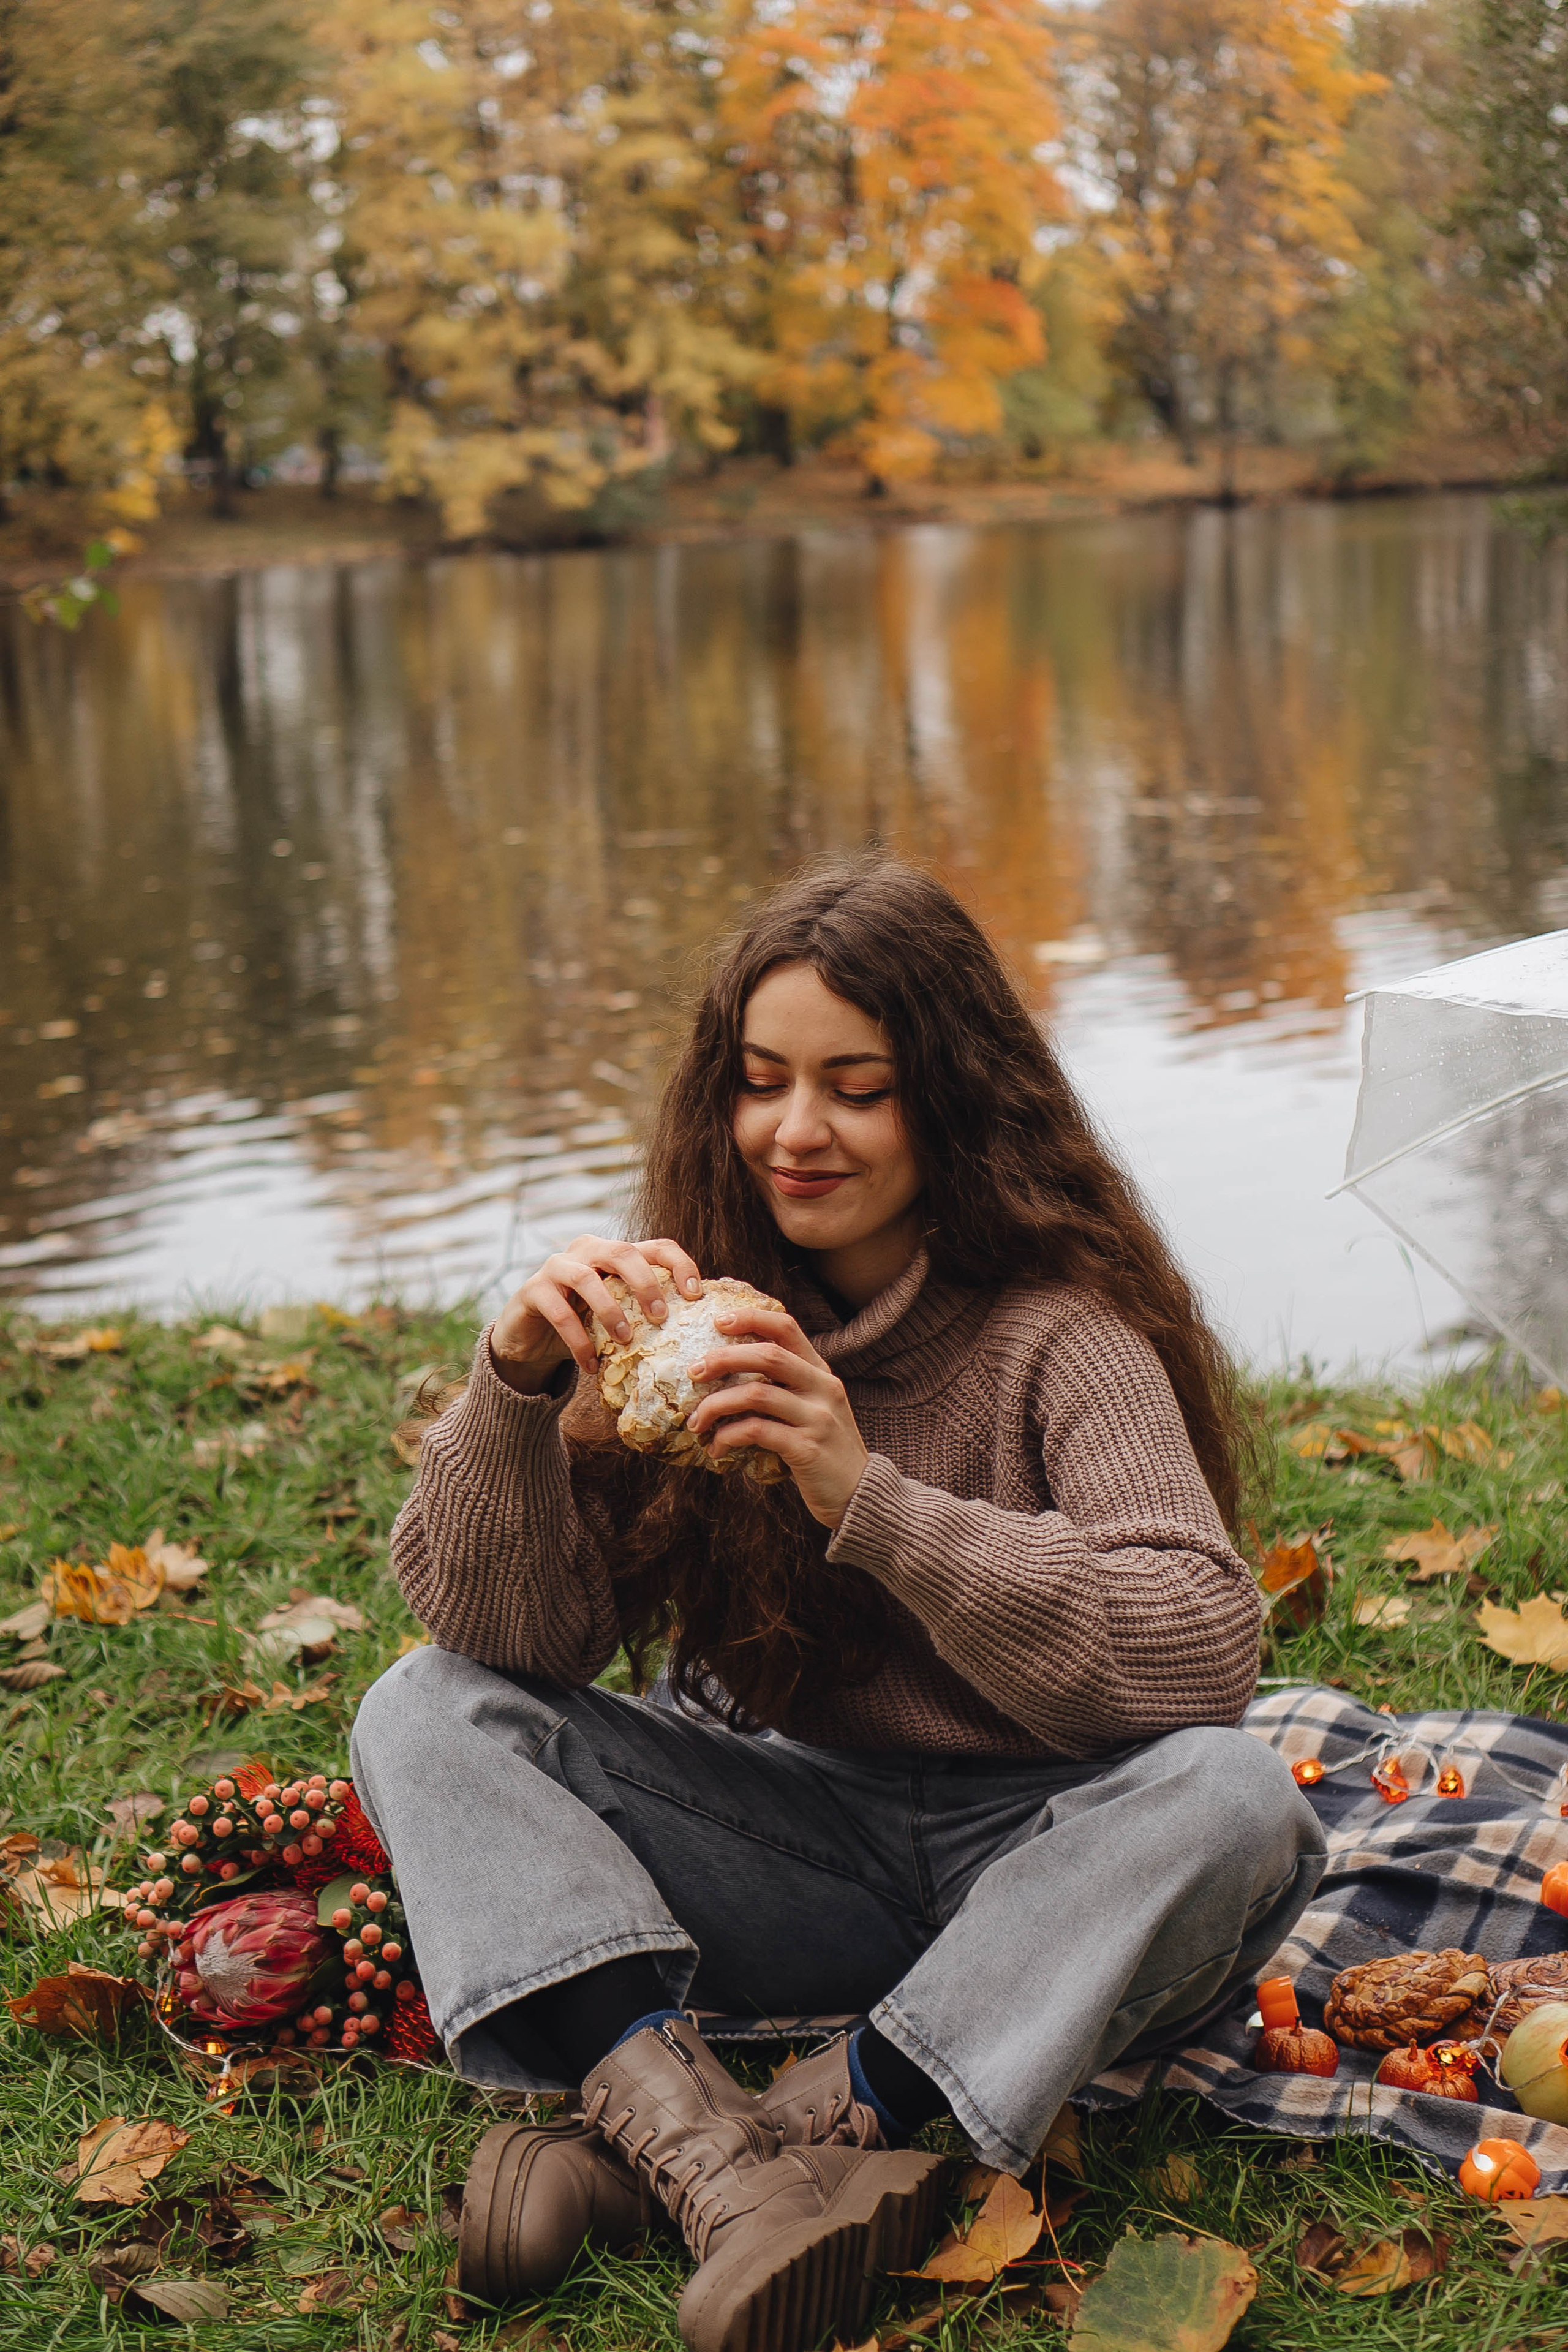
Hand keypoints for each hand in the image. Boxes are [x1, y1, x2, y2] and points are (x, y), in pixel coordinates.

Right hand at [488, 1234, 702, 1394]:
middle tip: (661, 1316)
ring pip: (586, 1278)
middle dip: (645, 1283)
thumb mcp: (618, 1312)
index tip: (695, 1295)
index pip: (656, 1246)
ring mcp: (556, 1267)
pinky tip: (590, 1365)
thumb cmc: (584, 1323)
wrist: (529, 1337)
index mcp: (615, 1252)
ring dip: (610, 1310)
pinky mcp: (532, 1290)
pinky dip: (578, 1341)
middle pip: (622, 1252)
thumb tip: (695, 1333)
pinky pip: (559, 1312)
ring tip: (625, 1340)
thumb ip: (645, 1311)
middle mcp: (586, 1250)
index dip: (679, 1265)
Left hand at [686, 1304, 869, 1530]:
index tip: (718, 1321)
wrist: (859, 1495)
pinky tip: (717, 1448)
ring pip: (756, 1395)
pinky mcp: (807, 1449)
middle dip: (724, 1359)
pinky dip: (728, 1437)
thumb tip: (730, 1371)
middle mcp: (823, 1389)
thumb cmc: (825, 1449)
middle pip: (768, 1356)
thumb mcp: (814, 1408)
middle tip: (694, 1371)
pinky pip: (756, 1432)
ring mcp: (818, 1418)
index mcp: (821, 1373)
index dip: (751, 1318)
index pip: (787, 1328)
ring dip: (716, 1405)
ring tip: (696, 1421)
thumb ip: (787, 1386)